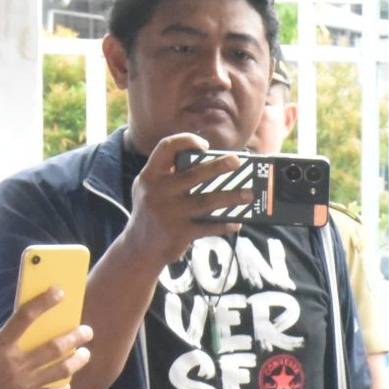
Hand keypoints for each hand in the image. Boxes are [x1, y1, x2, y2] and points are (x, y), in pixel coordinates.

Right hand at [0, 290, 92, 388]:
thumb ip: (3, 347)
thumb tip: (27, 338)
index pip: (23, 318)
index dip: (43, 303)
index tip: (59, 292)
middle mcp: (14, 364)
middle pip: (54, 346)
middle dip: (75, 337)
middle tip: (88, 331)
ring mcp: (23, 384)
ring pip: (61, 369)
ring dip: (78, 360)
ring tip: (85, 354)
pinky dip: (63, 385)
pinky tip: (68, 383)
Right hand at [118, 133, 245, 267]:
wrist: (139, 247)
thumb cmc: (152, 212)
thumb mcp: (150, 188)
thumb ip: (169, 175)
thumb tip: (210, 166)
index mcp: (150, 175)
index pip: (166, 148)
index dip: (186, 141)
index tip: (205, 145)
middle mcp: (157, 191)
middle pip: (192, 174)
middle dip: (217, 166)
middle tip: (237, 161)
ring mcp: (169, 212)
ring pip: (206, 201)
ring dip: (231, 197)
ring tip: (249, 194)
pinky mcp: (179, 233)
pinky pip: (208, 227)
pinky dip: (225, 224)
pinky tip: (237, 222)